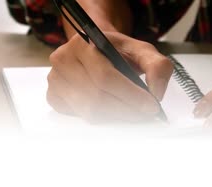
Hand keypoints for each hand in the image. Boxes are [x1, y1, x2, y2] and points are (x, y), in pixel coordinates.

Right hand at [47, 32, 173, 123]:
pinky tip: (114, 111)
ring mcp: (55, 79)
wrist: (97, 51)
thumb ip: (157, 67)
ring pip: (89, 111)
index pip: (105, 76)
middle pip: (97, 97)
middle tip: (146, 114)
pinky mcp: (54, 97)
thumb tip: (155, 93)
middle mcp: (63, 59)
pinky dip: (102, 119)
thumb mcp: (142, 51)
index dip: (130, 95)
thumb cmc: (118, 52)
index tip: (151, 106)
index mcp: (82, 42)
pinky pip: (80, 117)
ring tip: (134, 113)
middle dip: (127, 110)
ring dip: (117, 116)